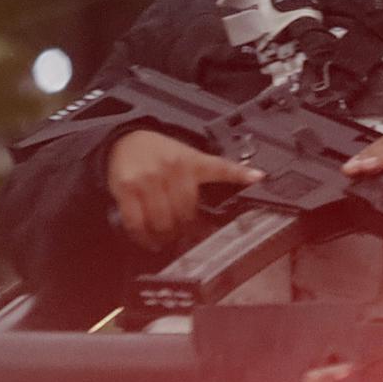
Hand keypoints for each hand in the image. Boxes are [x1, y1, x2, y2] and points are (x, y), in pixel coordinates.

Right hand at [106, 129, 262, 250]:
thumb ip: (218, 170)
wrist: (125, 140)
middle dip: (188, 230)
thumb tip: (255, 179)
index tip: (257, 181)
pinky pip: (136, 221)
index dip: (240, 175)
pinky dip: (142, 236)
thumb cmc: (161, 152)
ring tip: (167, 241)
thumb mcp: (191, 155)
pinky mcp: (126, 189)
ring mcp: (147, 180)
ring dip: (166, 237)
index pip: (221, 168)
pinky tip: (148, 240)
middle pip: (187, 211)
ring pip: (162, 220)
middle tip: (188, 238)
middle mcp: (171, 169)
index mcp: (192, 161)